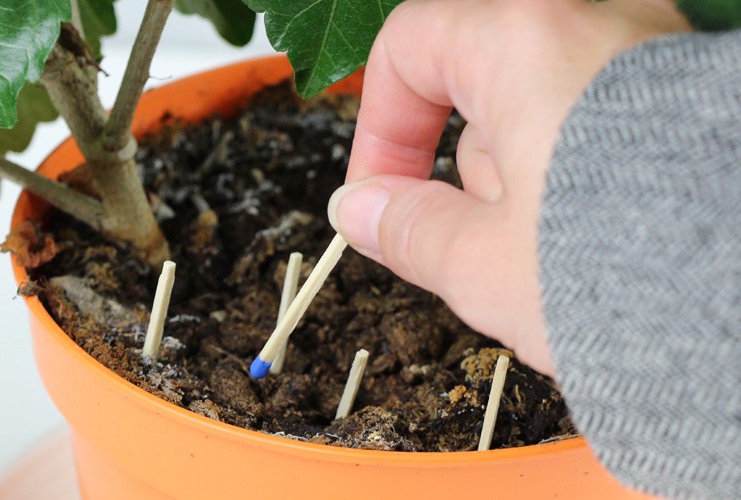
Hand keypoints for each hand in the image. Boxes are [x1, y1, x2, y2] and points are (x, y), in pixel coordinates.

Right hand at [328, 0, 688, 375]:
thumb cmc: (638, 273)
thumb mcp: (484, 266)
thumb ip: (407, 228)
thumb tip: (361, 211)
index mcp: (525, 41)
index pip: (409, 46)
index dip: (377, 125)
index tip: (379, 197)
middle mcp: (596, 26)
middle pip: (481, 87)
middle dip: (467, 173)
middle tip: (483, 250)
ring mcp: (655, 58)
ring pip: (547, 112)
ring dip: (529, 184)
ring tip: (564, 261)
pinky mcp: (695, 100)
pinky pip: (608, 128)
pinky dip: (587, 180)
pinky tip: (612, 244)